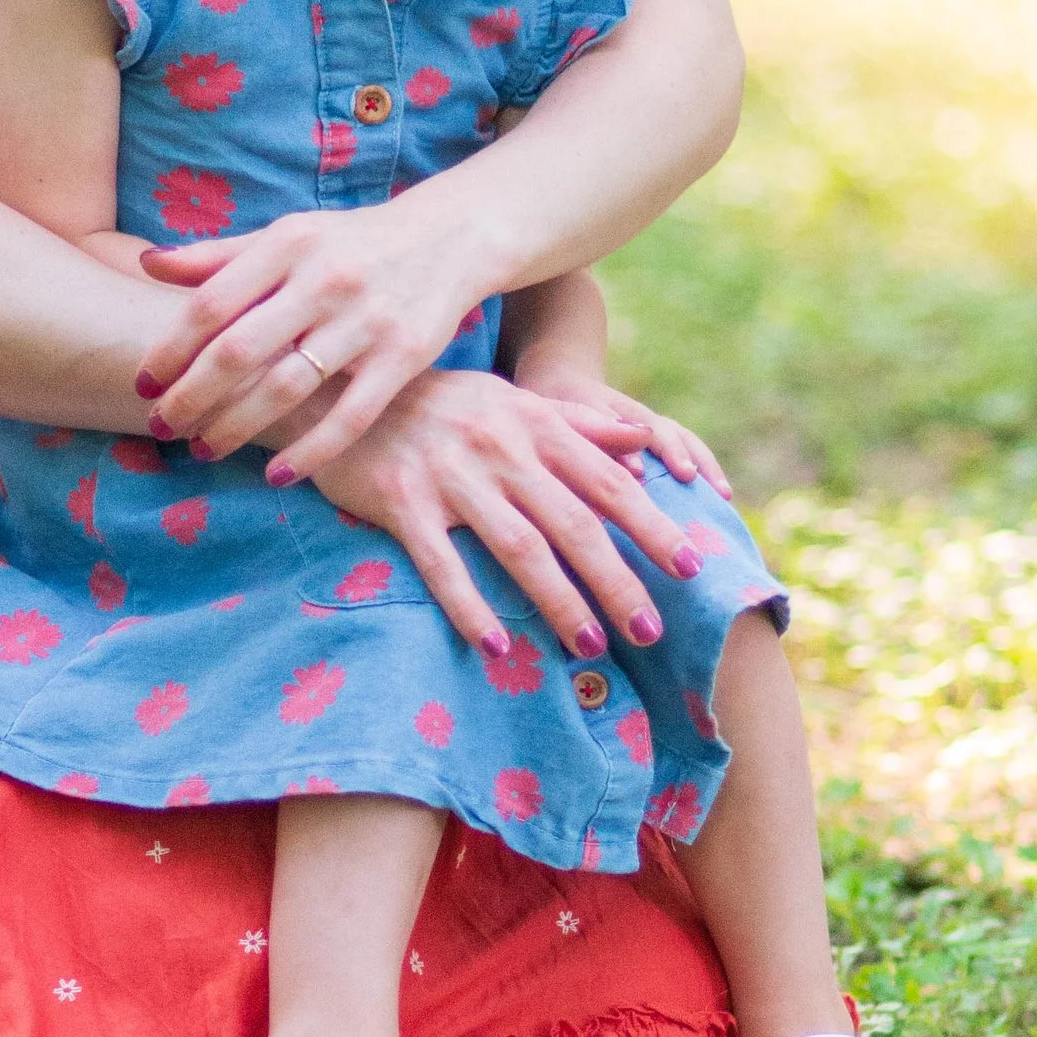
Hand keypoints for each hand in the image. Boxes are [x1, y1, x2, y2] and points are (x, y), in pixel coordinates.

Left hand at [135, 198, 478, 472]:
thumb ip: (220, 255)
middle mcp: (325, 279)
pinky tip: (276, 474)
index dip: (171, 348)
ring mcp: (367, 319)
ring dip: (236, 426)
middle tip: (161, 428)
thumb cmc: (350, 243)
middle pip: (240, 349)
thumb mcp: (288, 235)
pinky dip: (310, 451)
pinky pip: (349, 417)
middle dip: (192, 396)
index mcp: (288, 244)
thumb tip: (149, 264)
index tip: (144, 384)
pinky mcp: (405, 357)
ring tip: (203, 449)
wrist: (448, 239)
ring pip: (287, 387)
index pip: (212, 303)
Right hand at [300, 369, 714, 660]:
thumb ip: (580, 424)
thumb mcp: (513, 401)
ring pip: (518, 548)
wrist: (345, 389)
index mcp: (533, 423)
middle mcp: (499, 447)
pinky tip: (497, 646)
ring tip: (592, 645)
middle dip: (617, 580)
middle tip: (650, 631)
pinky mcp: (402, 502)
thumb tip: (646, 447)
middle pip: (572, 523)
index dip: (652, 525)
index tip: (692, 567)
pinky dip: (470, 606)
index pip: (607, 480)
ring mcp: (450, 475)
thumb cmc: (442, 404)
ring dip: (559, 601)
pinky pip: (442, 564)